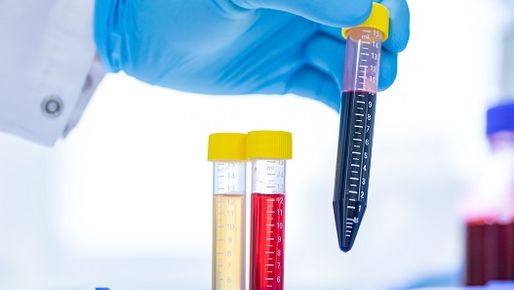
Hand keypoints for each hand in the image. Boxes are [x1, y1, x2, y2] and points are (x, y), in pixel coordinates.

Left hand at [95, 0, 408, 109]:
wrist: (142, 36)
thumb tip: (360, 14)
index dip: (386, 8)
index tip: (392, 31)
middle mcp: (306, 6)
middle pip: (362, 25)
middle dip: (380, 45)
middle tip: (383, 66)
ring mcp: (296, 41)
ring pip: (346, 58)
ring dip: (363, 76)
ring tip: (366, 91)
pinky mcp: (283, 74)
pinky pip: (320, 87)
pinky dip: (337, 98)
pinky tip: (345, 108)